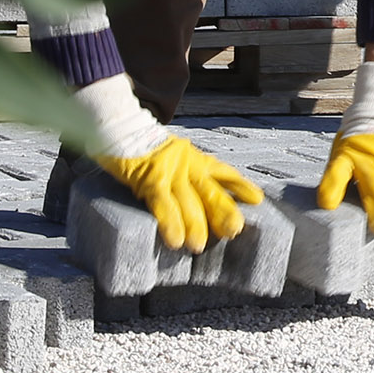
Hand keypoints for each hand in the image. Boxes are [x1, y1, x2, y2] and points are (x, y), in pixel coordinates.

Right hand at [95, 135, 262, 249]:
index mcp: (193, 158)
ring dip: (195, 226)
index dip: (240, 185)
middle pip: (210, 191)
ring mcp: (170, 170)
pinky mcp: (150, 178)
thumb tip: (196, 202)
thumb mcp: (172, 157)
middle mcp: (187, 164)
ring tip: (198, 246)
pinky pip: (162, 204)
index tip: (256, 199)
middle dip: (223, 212)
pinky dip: (170, 223)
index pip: (222, 171)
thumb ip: (186, 174)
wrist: (117, 126)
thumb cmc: (142, 148)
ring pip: (188, 202)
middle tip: (234, 231)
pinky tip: (175, 240)